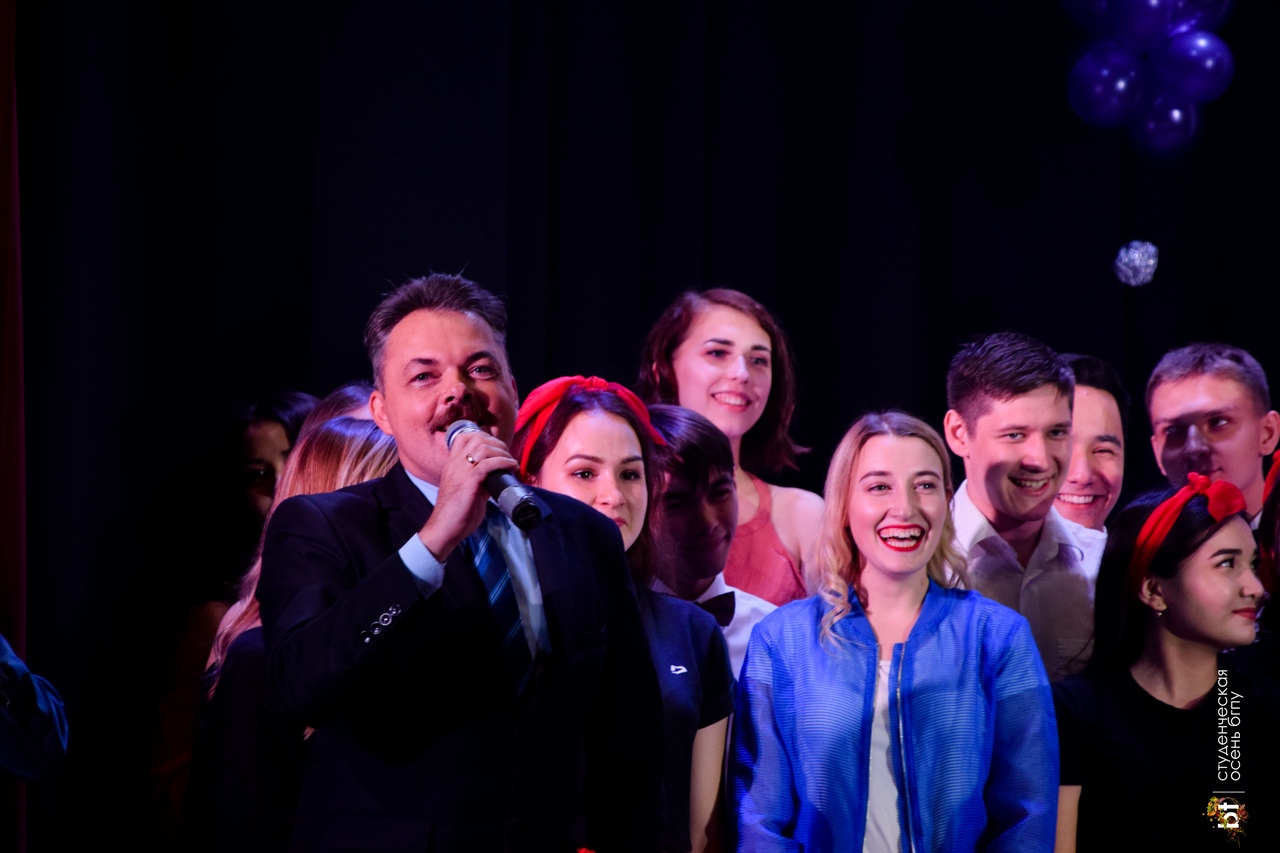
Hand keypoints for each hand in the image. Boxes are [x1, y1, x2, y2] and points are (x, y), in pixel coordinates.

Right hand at [417, 429, 517, 559]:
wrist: (445, 529)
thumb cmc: (456, 513)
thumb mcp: (467, 490)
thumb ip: (479, 480)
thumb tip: (496, 476)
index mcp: (452, 464)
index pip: (463, 437)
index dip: (483, 436)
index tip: (496, 446)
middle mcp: (454, 464)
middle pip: (476, 438)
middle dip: (496, 442)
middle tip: (507, 453)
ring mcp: (461, 471)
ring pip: (483, 448)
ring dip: (502, 451)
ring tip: (511, 460)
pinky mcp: (469, 481)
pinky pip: (489, 464)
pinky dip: (504, 462)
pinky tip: (512, 466)